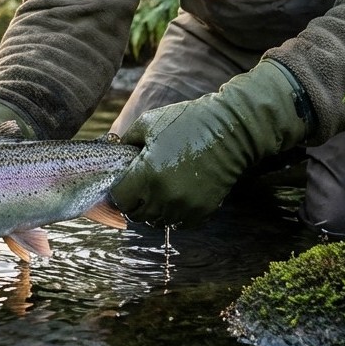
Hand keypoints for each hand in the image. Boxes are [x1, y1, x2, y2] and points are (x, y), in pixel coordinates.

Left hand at [110, 60, 308, 226]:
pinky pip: (180, 223)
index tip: (125, 183)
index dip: (120, 192)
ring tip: (159, 192)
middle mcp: (165, 196)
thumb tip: (114, 152)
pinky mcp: (202, 211)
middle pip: (137, 215)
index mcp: (147, 174)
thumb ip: (126, 140)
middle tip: (140, 189)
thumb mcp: (149, 123)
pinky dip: (175, 214)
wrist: (230, 131)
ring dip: (155, 210)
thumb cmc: (186, 122)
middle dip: (135, 203)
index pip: (121, 199)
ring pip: (158, 221)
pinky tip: (177, 197)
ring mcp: (185, 206)